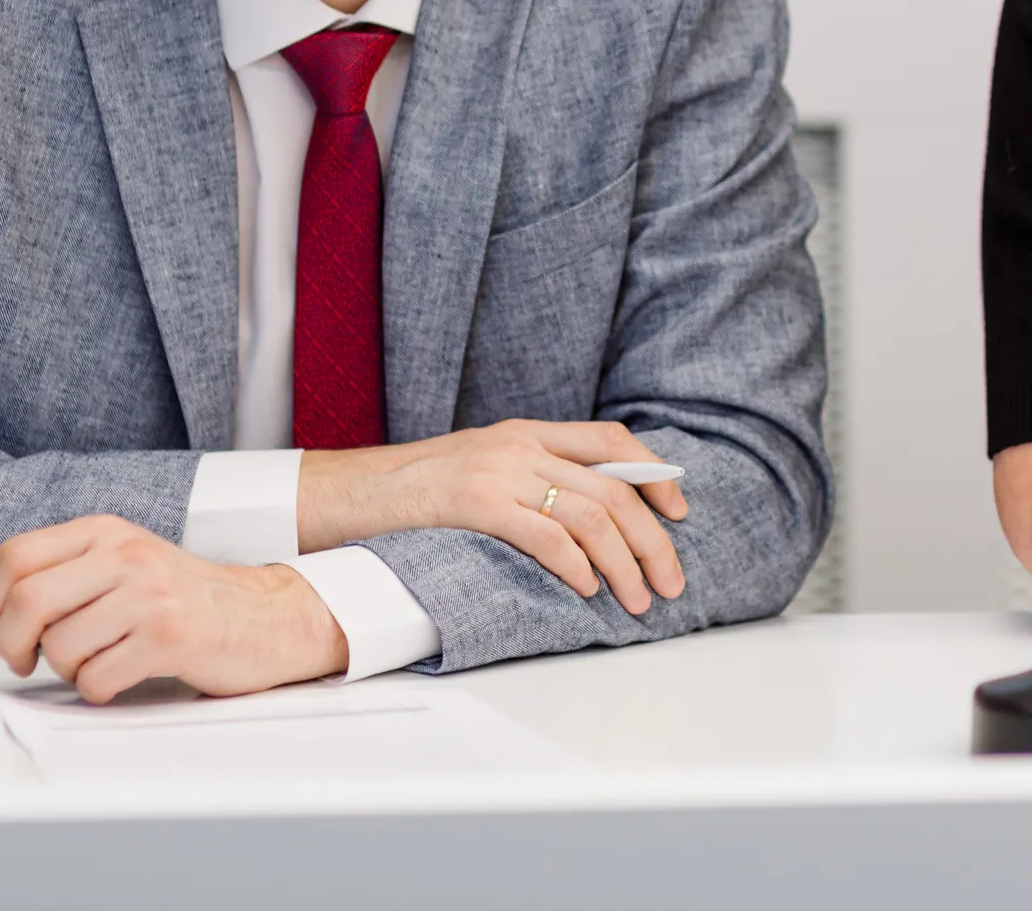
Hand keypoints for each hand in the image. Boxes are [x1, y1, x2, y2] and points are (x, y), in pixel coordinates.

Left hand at [0, 515, 347, 702]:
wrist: (266, 616)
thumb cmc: (186, 599)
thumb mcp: (125, 562)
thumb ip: (69, 570)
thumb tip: (0, 607)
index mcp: (107, 532)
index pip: (14, 557)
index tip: (6, 627)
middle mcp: (127, 554)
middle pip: (27, 600)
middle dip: (13, 644)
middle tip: (27, 660)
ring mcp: (150, 594)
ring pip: (61, 647)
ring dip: (68, 671)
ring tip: (98, 662)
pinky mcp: (170, 636)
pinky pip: (97, 679)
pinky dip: (98, 690)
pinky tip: (122, 676)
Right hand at [299, 419, 689, 614]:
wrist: (351, 492)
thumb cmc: (417, 492)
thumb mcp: (485, 468)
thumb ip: (534, 478)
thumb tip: (592, 517)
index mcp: (528, 432)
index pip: (613, 442)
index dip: (655, 475)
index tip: (680, 513)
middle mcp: (521, 445)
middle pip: (614, 489)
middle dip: (653, 540)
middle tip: (671, 582)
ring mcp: (500, 472)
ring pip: (591, 516)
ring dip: (624, 564)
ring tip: (637, 599)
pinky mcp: (476, 504)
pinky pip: (546, 535)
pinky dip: (577, 566)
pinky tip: (589, 590)